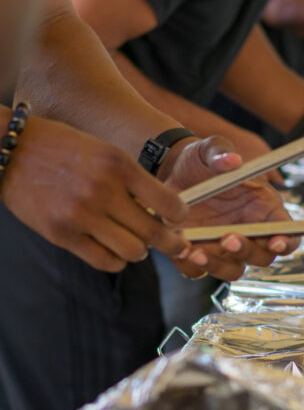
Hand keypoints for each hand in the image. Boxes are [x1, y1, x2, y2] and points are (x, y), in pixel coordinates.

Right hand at [1, 116, 188, 271]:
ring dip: (140, 251)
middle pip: (154, 232)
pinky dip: (116, 260)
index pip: (167, 201)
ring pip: (132, 251)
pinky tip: (114, 250)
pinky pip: (104, 261)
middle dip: (172, 243)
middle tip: (177, 245)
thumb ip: (131, 178)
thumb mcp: (104, 151)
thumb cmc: (63, 148)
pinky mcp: (62, 235)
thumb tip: (163, 211)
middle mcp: (103, 190)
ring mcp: (81, 215)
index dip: (180, 215)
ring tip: (137, 244)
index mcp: (118, 164)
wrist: (11, 150)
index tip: (180, 218)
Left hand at [163, 135, 298, 280]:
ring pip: (233, 270)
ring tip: (196, 250)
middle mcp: (249, 231)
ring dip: (219, 265)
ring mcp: (224, 247)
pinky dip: (192, 266)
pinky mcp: (200, 253)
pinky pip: (199, 272)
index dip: (287, 241)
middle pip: (263, 257)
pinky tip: (182, 249)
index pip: (288, 233)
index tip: (276, 242)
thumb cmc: (200, 160)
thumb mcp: (209, 149)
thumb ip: (221, 152)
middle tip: (228, 238)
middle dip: (248, 251)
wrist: (171, 172)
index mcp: (263, 207)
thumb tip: (232, 160)